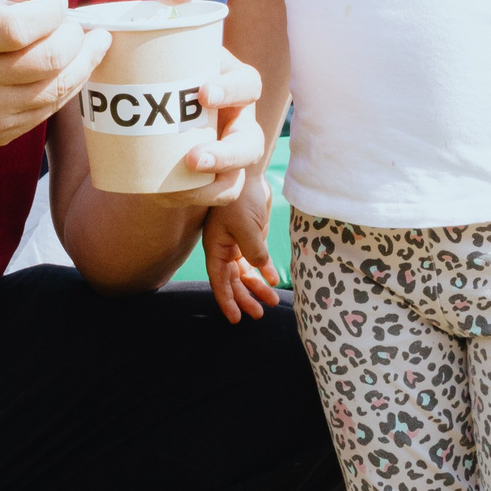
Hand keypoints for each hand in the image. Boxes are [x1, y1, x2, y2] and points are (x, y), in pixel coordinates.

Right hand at [0, 0, 106, 158]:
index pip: (17, 28)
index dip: (49, 12)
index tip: (56, 0)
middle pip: (46, 61)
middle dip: (74, 37)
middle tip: (77, 23)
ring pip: (55, 90)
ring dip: (83, 63)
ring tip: (95, 43)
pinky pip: (46, 111)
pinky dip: (66, 87)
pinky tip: (73, 68)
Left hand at [148, 0, 263, 207]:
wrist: (153, 121)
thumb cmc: (169, 74)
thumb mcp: (167, 43)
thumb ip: (172, 10)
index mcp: (229, 82)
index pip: (247, 83)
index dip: (230, 88)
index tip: (202, 92)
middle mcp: (238, 118)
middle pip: (250, 137)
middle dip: (228, 148)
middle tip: (195, 153)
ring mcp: (231, 151)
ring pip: (241, 169)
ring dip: (220, 176)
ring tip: (189, 176)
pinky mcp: (218, 179)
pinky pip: (225, 194)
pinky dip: (208, 195)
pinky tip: (184, 195)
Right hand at [201, 175, 278, 323]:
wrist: (247, 172)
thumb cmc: (239, 197)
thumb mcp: (246, 226)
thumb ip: (255, 251)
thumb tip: (264, 273)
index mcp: (216, 247)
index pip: (219, 280)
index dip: (226, 300)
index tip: (236, 318)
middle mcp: (224, 248)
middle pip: (233, 280)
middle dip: (244, 298)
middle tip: (258, 314)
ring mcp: (238, 243)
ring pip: (246, 273)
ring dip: (257, 288)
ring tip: (270, 302)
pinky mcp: (252, 237)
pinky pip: (257, 261)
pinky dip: (265, 272)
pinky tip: (275, 281)